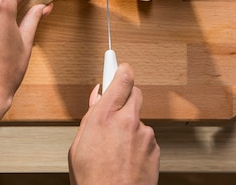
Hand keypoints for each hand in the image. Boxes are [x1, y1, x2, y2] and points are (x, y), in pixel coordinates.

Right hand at [68, 63, 159, 184]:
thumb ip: (91, 117)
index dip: (119, 69)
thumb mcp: (79, 145)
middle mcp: (129, 121)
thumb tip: (97, 99)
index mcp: (105, 116)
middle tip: (113, 107)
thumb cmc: (92, 180)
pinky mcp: (156, 150)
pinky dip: (137, 144)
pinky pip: (146, 138)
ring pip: (138, 119)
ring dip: (129, 126)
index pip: (121, 78)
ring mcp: (145, 136)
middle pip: (134, 93)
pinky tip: (125, 159)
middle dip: (125, 96)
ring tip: (115, 148)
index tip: (116, 62)